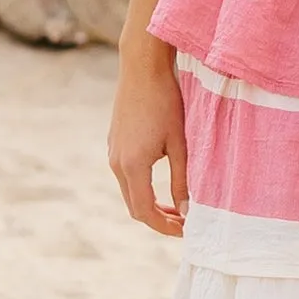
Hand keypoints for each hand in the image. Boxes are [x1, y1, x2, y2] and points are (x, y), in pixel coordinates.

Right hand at [108, 35, 189, 237]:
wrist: (141, 68)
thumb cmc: (165, 102)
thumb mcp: (179, 144)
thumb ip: (181, 180)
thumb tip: (185, 211)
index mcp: (132, 166)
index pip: (145, 212)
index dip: (165, 226)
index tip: (186, 230)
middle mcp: (116, 163)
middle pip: (134, 206)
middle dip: (157, 219)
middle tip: (183, 223)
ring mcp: (112, 152)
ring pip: (128, 192)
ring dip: (149, 204)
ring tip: (174, 207)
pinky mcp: (114, 143)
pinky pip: (125, 176)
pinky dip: (141, 188)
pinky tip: (159, 183)